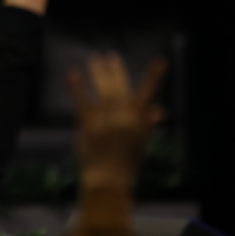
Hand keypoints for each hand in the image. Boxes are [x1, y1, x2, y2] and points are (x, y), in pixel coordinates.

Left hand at [67, 54, 166, 190]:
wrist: (108, 179)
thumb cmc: (126, 163)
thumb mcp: (140, 144)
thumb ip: (147, 125)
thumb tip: (160, 110)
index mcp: (139, 120)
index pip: (149, 93)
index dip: (155, 76)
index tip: (161, 60)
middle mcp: (123, 116)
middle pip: (120, 87)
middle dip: (116, 71)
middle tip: (110, 56)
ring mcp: (106, 118)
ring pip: (103, 89)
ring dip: (98, 72)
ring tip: (95, 58)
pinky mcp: (88, 123)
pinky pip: (82, 100)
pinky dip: (77, 85)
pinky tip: (72, 72)